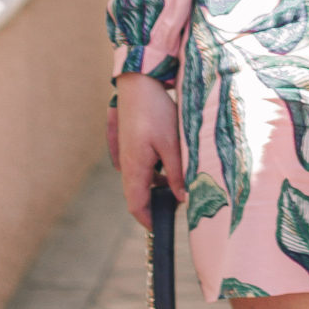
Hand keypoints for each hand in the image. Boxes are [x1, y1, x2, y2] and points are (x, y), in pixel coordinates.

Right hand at [113, 71, 185, 229]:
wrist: (139, 81)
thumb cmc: (155, 111)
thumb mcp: (171, 143)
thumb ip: (176, 173)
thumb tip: (182, 198)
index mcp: (135, 169)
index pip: (136, 207)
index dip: (148, 221)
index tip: (162, 227)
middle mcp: (127, 164)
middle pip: (138, 195)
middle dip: (155, 204)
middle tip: (177, 204)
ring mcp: (127, 153)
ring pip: (141, 180)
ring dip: (157, 186)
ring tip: (178, 183)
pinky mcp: (131, 143)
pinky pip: (141, 167)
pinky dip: (155, 172)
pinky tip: (170, 162)